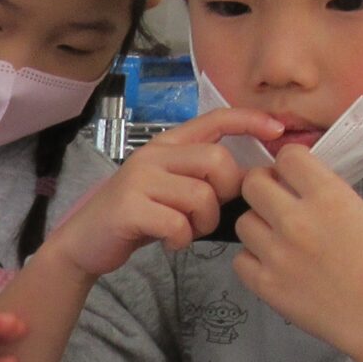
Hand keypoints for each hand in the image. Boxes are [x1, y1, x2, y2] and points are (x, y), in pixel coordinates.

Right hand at [45, 107, 282, 276]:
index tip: (278, 131)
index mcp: (167, 145)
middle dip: (225, 192)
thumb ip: (203, 177)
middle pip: (217, 160)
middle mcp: (154, 155)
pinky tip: (170, 243)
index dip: (250, 120)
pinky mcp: (130, 207)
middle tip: (209, 213)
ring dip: (203, 222)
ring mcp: (139, 179)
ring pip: (201, 195)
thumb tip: (253, 178)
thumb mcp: (171, 188)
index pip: (216, 119)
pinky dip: (181, 239)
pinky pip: (177, 223)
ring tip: (186, 231)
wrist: (85, 242)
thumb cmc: (136, 217)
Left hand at [235, 146, 362, 360]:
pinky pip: (240, 259)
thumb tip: (301, 184)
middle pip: (253, 184)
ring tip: (279, 237)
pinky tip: (274, 264)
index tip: (292, 174)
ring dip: (259, 225)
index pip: (288, 156)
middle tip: (276, 200)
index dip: (289, 163)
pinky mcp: (265, 284)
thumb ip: (330, 194)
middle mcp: (297, 221)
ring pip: (243, 221)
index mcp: (328, 197)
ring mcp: (276, 254)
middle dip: (264, 186)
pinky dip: (254, 259)